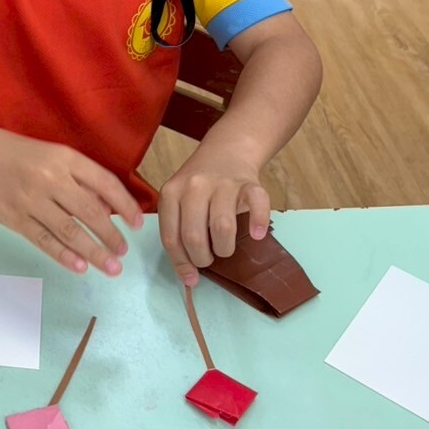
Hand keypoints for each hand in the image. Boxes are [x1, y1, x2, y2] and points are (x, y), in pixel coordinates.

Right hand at [0, 130, 140, 274]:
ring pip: (69, 231)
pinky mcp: (14, 218)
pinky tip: (80, 267)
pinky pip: (44, 241)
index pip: (105, 183)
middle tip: (123, 253)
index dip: (125, 206)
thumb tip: (111, 210)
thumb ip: (83, 181)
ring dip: (93, 252)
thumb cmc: (23, 156)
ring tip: (111, 267)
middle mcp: (50, 178)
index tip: (137, 225)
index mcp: (65, 159)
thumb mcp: (56, 157)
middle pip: (89, 212)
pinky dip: (64, 256)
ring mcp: (31, 200)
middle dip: (111, 236)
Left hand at [158, 150, 269, 285]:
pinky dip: (258, 222)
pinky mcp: (249, 183)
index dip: (181, 262)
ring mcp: (222, 183)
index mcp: (170, 193)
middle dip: (202, 258)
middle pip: (194, 236)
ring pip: (222, 226)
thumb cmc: (198, 186)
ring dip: (225, 247)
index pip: (171, 237)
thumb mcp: (178, 200)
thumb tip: (188, 276)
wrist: (226, 151)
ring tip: (225, 248)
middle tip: (209, 259)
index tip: (191, 277)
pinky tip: (256, 235)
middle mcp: (194, 186)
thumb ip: (178, 230)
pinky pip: (257, 205)